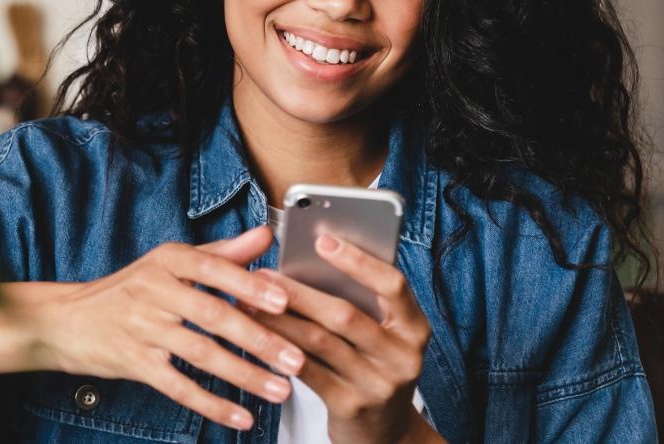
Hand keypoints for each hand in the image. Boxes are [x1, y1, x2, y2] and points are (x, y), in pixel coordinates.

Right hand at [28, 226, 306, 430]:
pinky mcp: (133, 362)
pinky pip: (178, 386)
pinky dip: (211, 403)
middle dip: (259, 339)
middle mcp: (153, 290)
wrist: (65, 320)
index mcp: (167, 260)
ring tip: (279, 389)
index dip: (250, 285)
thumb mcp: (170, 264)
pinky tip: (240, 416)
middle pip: (213, 314)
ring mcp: (141, 327)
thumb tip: (265, 235)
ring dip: (244, 374)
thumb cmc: (128, 290)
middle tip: (295, 357)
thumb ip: (221, 253)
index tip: (284, 301)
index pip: (214, 269)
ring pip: (200, 353)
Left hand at [248, 233, 442, 443]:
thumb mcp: (383, 336)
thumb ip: (360, 303)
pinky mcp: (351, 407)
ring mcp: (378, 384)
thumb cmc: (374, 367)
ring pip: (320, 341)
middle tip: (263, 275)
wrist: (385, 432)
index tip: (322, 240)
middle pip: (345, 314)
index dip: (358, 261)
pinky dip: (281, 350)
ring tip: (249, 302)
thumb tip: (309, 260)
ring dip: (280, 319)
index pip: (393, 285)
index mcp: (415, 328)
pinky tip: (259, 335)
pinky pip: (308, 372)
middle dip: (298, 292)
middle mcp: (403, 356)